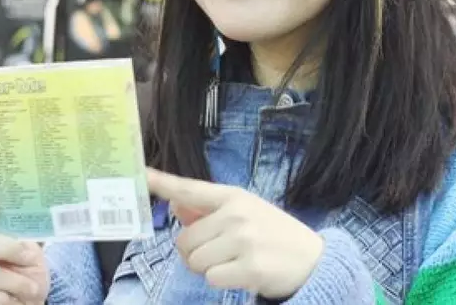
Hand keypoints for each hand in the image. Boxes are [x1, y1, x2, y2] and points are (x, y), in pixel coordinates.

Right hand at [0, 193, 48, 304]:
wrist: (30, 304)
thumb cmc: (28, 275)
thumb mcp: (30, 252)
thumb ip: (21, 237)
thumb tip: (26, 224)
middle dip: (7, 248)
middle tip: (30, 258)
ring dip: (15, 281)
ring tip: (30, 288)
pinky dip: (6, 298)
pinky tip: (15, 300)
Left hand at [147, 168, 324, 298]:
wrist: (313, 260)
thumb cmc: (274, 235)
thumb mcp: (246, 214)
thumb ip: (208, 212)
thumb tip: (176, 204)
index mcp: (234, 197)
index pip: (191, 189)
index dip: (164, 183)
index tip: (142, 174)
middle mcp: (237, 214)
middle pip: (185, 240)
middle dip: (195, 253)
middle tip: (221, 253)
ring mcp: (243, 240)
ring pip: (195, 261)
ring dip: (208, 269)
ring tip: (234, 262)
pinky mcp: (249, 267)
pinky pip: (211, 278)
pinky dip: (222, 281)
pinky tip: (242, 273)